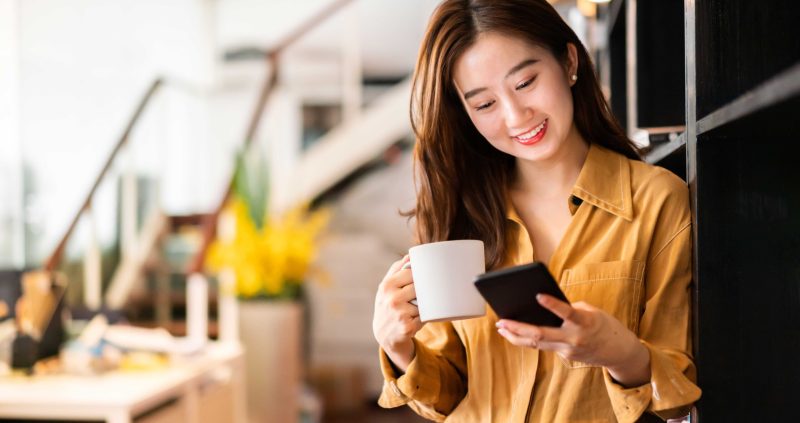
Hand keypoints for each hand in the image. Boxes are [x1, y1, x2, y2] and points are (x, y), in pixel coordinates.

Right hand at [372, 255, 423, 371]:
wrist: (384, 334)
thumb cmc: (388, 305)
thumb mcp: (387, 287)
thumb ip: (397, 269)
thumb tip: (410, 254)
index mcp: (386, 286)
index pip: (412, 273)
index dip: (419, 275)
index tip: (422, 278)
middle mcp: (391, 299)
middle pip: (419, 287)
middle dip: (421, 292)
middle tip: (419, 296)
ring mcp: (400, 314)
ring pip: (424, 302)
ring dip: (424, 305)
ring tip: (414, 309)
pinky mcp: (408, 327)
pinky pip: (425, 316)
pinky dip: (425, 317)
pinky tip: (415, 319)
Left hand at [496, 294, 650, 386]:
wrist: (618, 352)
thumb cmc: (604, 325)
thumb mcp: (591, 311)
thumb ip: (569, 309)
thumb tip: (543, 307)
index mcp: (585, 322)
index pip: (567, 313)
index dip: (553, 305)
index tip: (538, 295)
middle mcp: (574, 338)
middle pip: (541, 335)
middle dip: (518, 328)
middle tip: (501, 321)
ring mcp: (568, 350)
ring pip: (537, 344)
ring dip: (516, 336)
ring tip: (501, 327)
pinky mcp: (565, 356)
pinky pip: (544, 346)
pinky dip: (530, 338)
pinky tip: (516, 332)